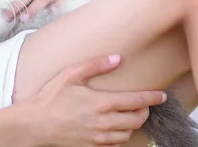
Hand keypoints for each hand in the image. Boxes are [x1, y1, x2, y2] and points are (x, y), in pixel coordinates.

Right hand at [28, 55, 165, 145]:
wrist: (36, 124)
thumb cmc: (51, 97)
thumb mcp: (71, 74)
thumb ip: (95, 65)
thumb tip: (117, 59)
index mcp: (101, 102)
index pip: (136, 100)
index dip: (152, 98)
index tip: (162, 95)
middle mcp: (104, 122)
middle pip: (137, 119)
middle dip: (145, 110)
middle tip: (144, 103)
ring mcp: (99, 136)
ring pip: (129, 133)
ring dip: (134, 123)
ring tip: (131, 114)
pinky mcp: (93, 146)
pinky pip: (117, 143)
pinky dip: (122, 135)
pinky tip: (117, 127)